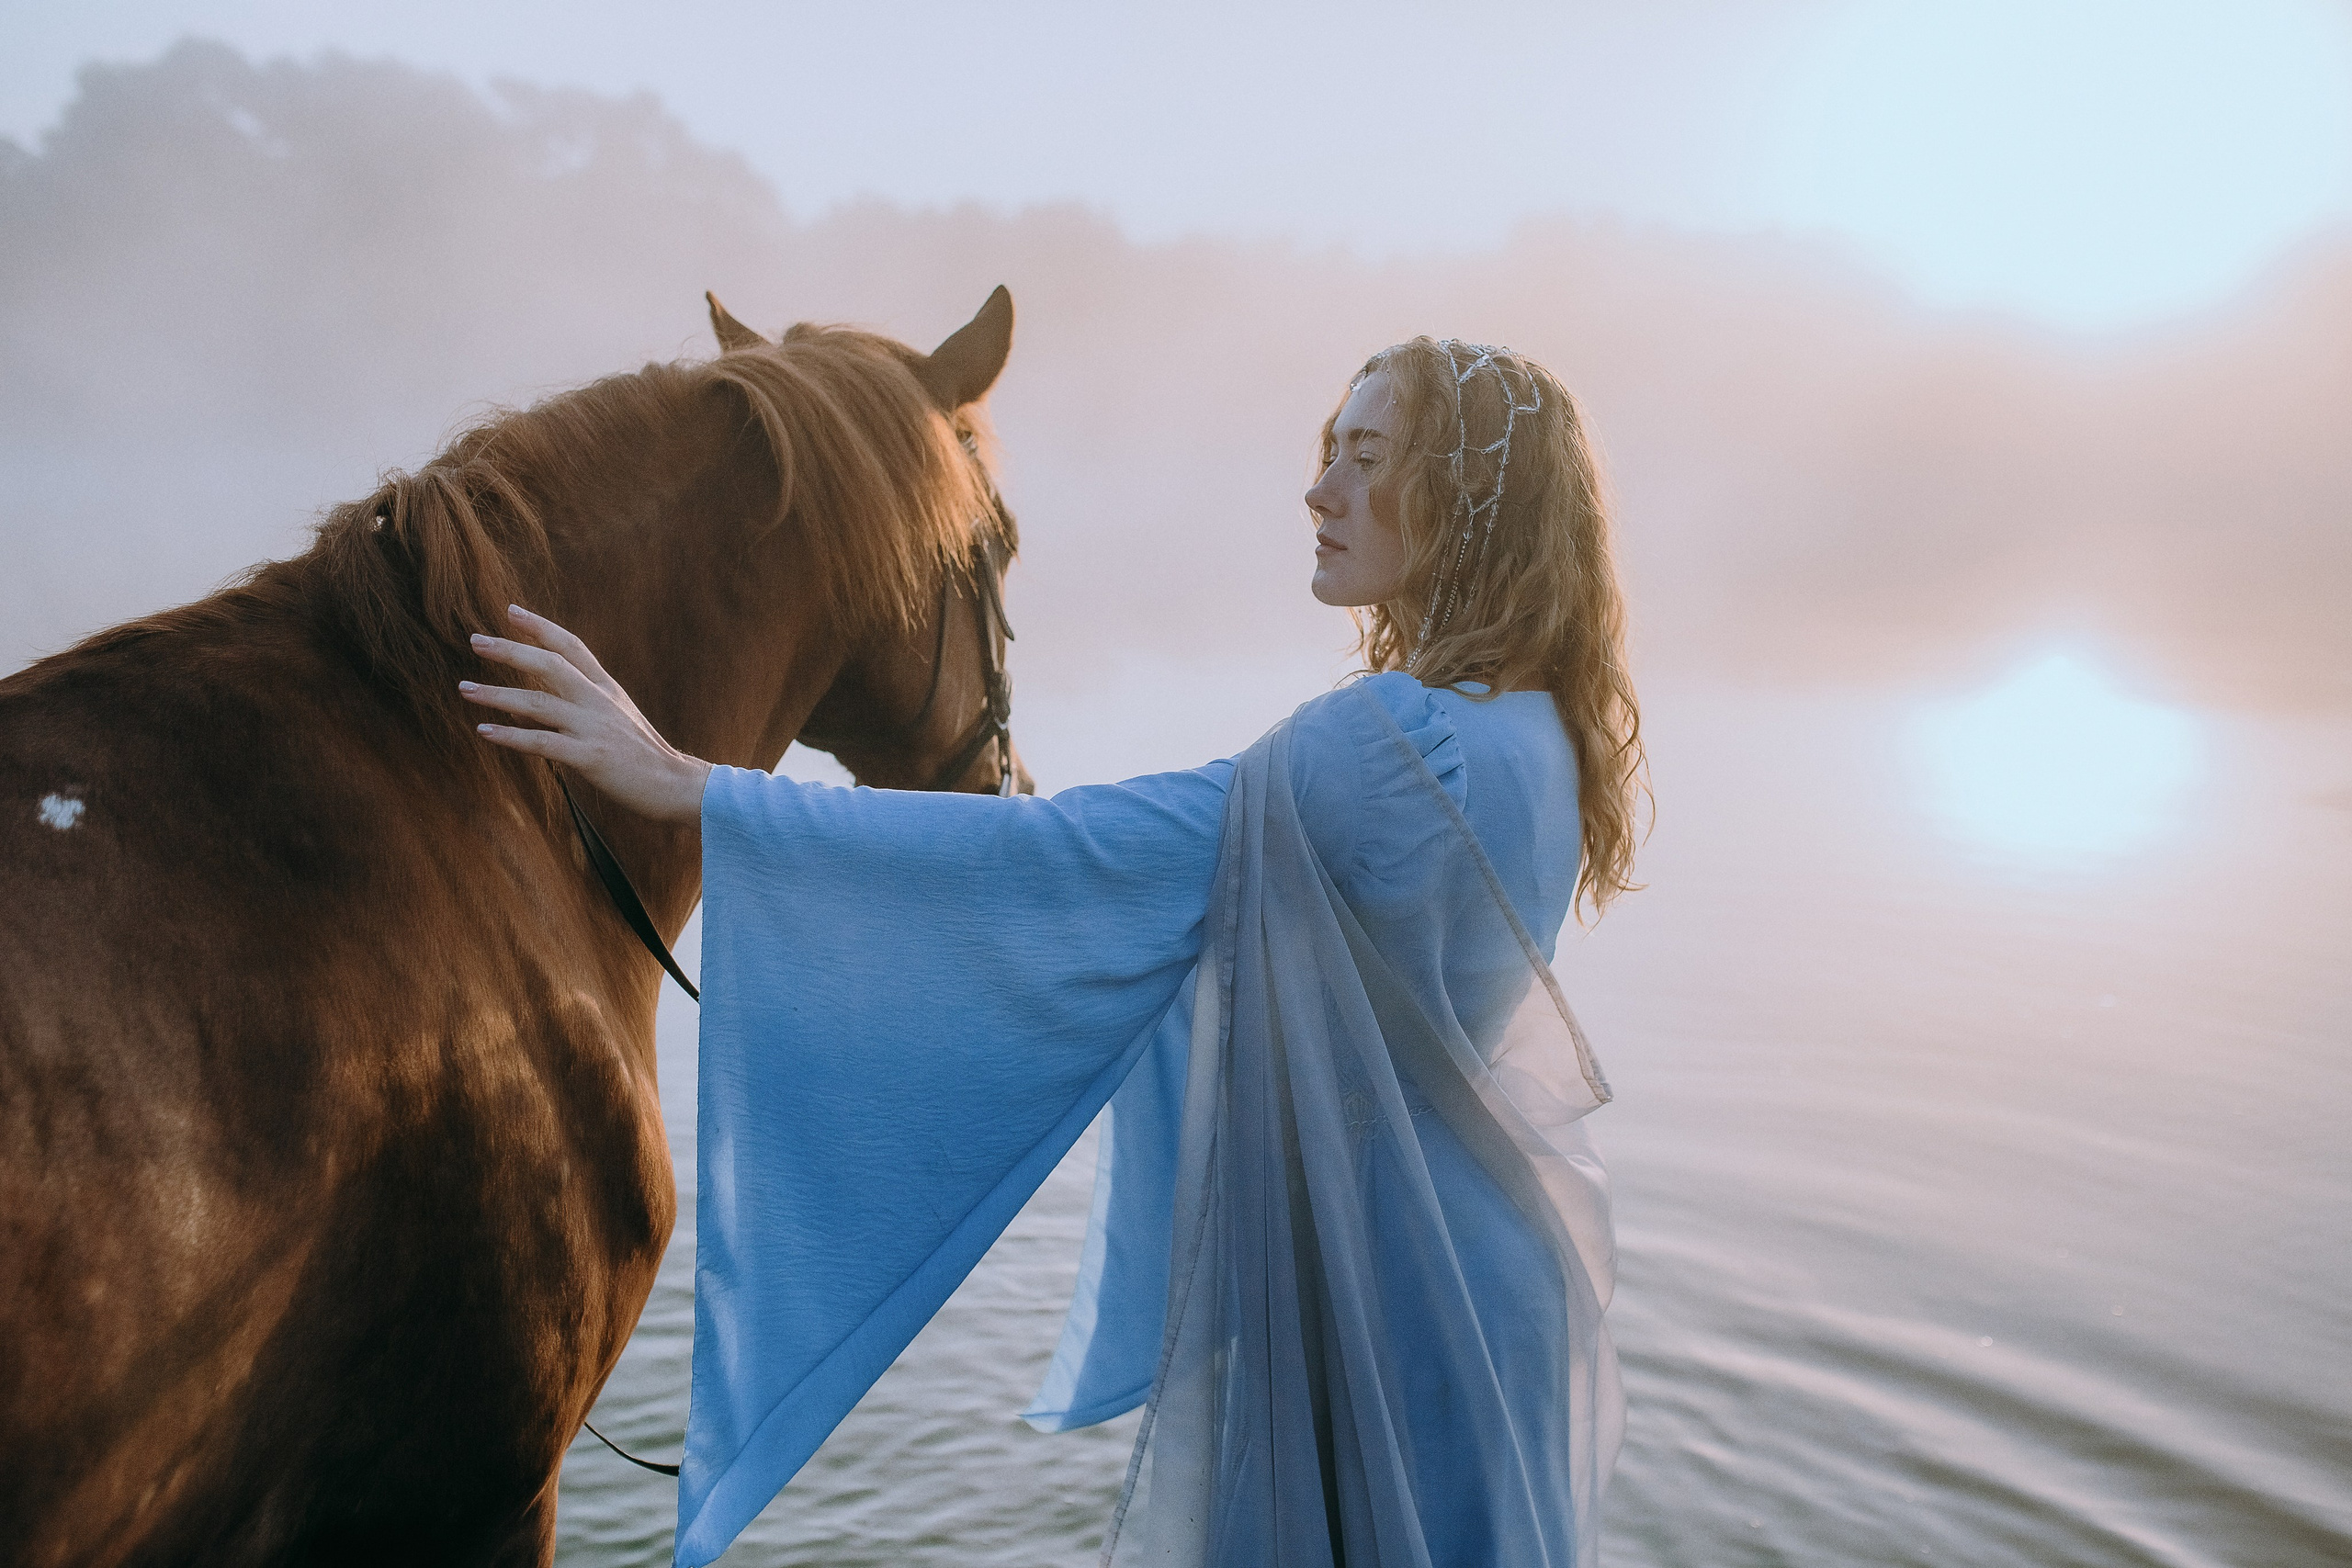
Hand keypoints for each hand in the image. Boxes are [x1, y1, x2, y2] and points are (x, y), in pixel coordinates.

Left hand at [461, 605, 712, 823]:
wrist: (678, 786)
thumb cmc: (645, 757)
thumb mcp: (618, 718)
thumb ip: (584, 702)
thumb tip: (538, 695)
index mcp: (606, 689)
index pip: (571, 647)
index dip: (540, 627)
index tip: (510, 611)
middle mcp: (599, 701)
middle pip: (550, 664)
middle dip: (511, 650)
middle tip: (476, 640)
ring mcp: (595, 728)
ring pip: (539, 703)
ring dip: (497, 694)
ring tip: (465, 689)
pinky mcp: (590, 757)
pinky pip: (542, 742)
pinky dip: (511, 735)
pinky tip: (485, 730)